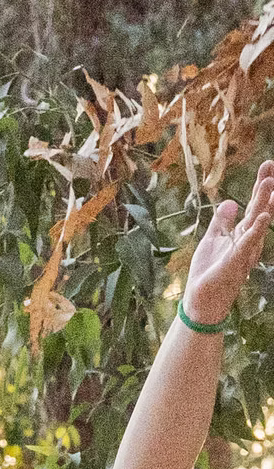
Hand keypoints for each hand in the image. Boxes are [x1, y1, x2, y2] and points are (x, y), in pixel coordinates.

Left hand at [183, 160, 273, 327]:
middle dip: (265, 189)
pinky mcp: (234, 264)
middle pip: (258, 211)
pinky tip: (260, 218)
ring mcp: (242, 253)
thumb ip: (221, 221)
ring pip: (255, 225)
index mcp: (241, 235)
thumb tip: (230, 201)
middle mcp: (247, 242)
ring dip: (263, 204)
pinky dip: (253, 232)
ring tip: (270, 184)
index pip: (253, 207)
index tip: (267, 166)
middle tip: (270, 166)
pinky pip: (245, 246)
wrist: (201, 302)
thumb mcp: (212, 240)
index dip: (259, 187)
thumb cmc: (208, 273)